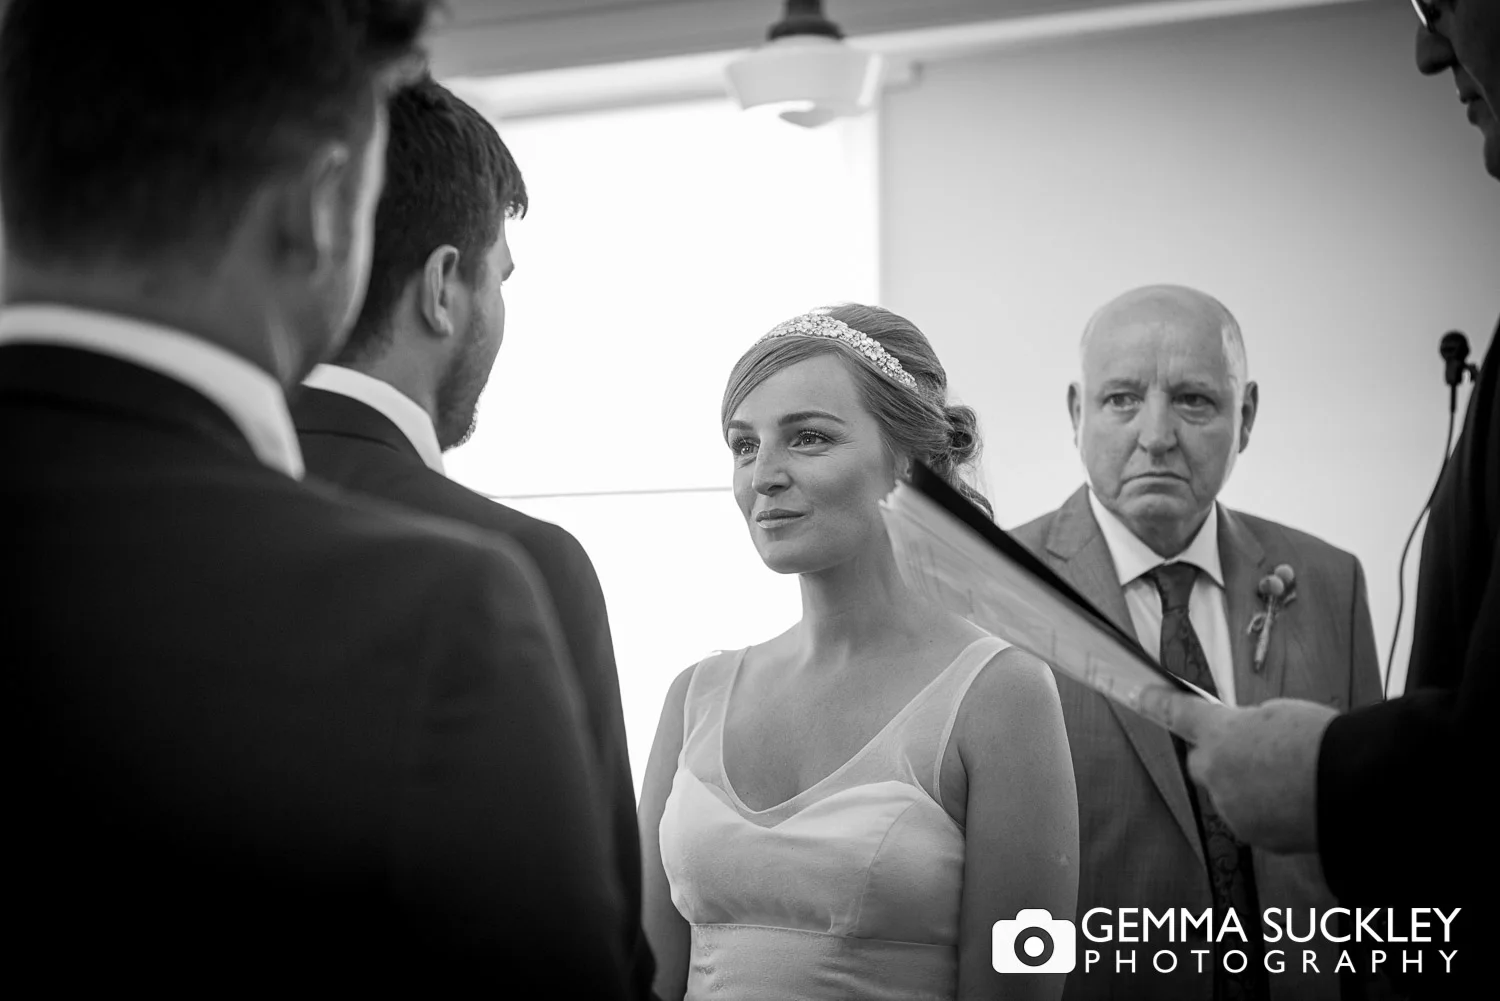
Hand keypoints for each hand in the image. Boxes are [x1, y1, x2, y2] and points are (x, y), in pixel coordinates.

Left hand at [1129, 687, 1339, 854]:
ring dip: (1249, 787)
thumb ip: (1249, 726)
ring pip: (1230, 794)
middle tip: (1256, 752)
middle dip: (1220, 757)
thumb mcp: (1280, 714)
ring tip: (1293, 780)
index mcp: (1220, 733)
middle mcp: (1215, 772)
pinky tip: (1299, 802)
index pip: (1177, 712)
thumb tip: (1243, 738)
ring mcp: (1232, 808)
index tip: (1138, 694)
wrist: (1353, 788)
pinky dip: (1269, 812)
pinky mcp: (1254, 836)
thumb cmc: (1321, 742)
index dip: (1155, 701)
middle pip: (1202, 763)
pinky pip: (1253, 819)